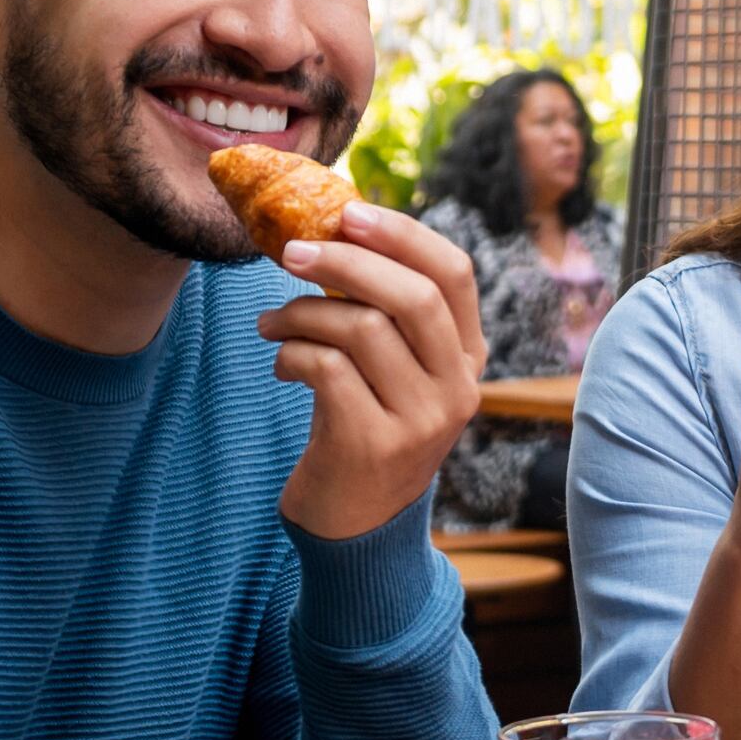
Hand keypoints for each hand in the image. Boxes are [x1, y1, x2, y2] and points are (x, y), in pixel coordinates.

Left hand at [266, 198, 483, 540]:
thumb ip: (384, 311)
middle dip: (343, 261)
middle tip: (288, 251)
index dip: (402, 234)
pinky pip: (326, 367)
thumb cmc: (364, 427)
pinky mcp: (374, 444)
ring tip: (270, 324)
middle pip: (411, 295)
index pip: (454, 273)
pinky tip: (280, 366)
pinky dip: (290, 355)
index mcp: (469, 358)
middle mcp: (458, 389)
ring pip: (360, 327)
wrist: (355, 527)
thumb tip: (333, 228)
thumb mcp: (394, 371)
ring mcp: (422, 420)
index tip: (347, 212)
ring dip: (300, 313)